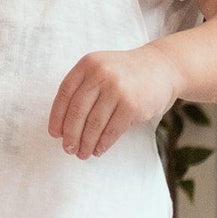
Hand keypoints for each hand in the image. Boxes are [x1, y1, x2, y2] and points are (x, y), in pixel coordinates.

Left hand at [48, 45, 180, 158]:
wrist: (162, 67)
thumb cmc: (125, 73)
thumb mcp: (100, 68)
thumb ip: (83, 87)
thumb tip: (63, 124)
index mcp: (87, 64)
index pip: (64, 94)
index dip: (56, 116)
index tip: (54, 133)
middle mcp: (100, 74)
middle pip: (77, 111)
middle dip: (70, 134)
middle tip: (68, 149)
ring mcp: (117, 90)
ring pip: (94, 123)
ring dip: (86, 142)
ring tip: (82, 153)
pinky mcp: (133, 106)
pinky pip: (112, 130)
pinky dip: (103, 143)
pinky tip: (98, 150)